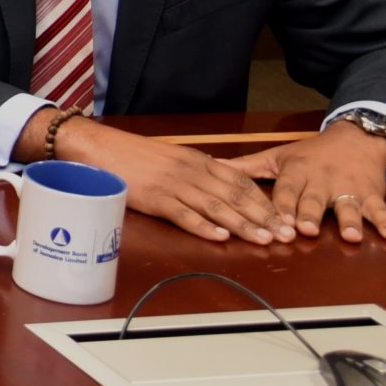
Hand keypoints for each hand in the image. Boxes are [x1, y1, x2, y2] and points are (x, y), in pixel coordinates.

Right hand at [48, 115, 291, 244]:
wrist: (97, 146)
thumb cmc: (132, 154)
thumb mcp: (171, 157)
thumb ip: (196, 171)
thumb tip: (221, 185)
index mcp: (197, 160)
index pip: (240, 182)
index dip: (264, 201)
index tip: (285, 218)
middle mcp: (191, 171)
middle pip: (235, 195)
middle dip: (264, 216)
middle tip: (288, 234)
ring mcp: (173, 184)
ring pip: (216, 206)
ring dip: (243, 224)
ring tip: (265, 239)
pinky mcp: (154, 197)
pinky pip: (183, 214)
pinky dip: (203, 226)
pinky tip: (220, 237)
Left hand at [228, 121, 385, 242]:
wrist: (353, 139)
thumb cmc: (309, 154)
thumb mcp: (277, 157)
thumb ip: (245, 167)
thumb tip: (210, 165)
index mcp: (297, 172)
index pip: (286, 190)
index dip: (282, 206)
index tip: (278, 221)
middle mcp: (321, 181)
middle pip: (315, 200)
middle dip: (310, 214)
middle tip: (307, 229)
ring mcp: (347, 189)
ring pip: (347, 206)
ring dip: (349, 221)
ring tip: (351, 235)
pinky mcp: (370, 195)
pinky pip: (380, 210)